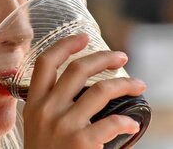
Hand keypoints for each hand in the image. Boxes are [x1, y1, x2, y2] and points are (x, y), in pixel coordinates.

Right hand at [22, 33, 145, 148]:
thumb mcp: (35, 126)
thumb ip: (48, 105)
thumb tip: (78, 90)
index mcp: (33, 102)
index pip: (46, 62)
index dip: (65, 45)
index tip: (83, 36)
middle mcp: (47, 109)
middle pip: (77, 69)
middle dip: (103, 57)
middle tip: (122, 56)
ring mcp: (63, 125)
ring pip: (100, 90)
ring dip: (125, 84)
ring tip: (138, 84)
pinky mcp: (81, 142)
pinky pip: (111, 123)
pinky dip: (126, 122)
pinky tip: (133, 124)